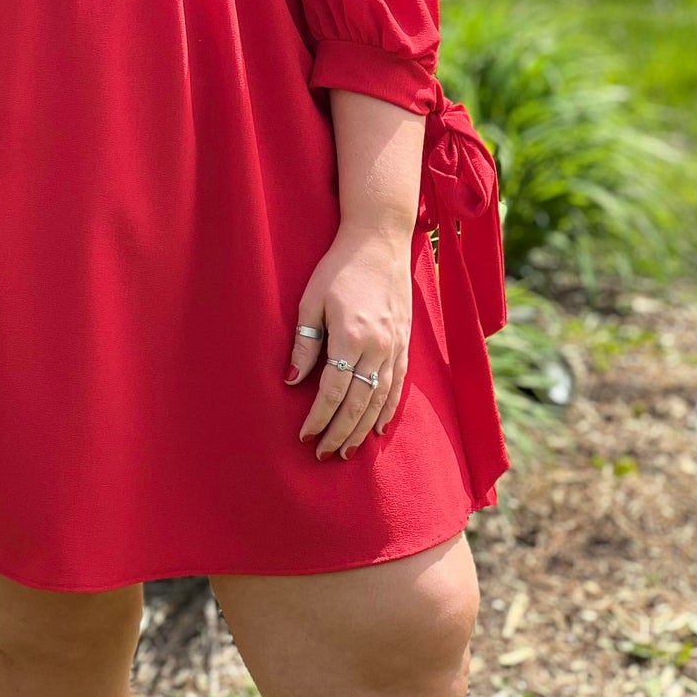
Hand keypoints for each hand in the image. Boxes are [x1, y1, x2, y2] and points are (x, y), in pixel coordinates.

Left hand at [287, 222, 412, 460]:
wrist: (379, 242)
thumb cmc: (338, 268)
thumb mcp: (310, 301)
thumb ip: (304, 344)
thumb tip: (292, 382)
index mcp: (351, 336)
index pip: (334, 391)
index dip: (319, 417)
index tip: (304, 435)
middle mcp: (378, 347)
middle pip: (359, 403)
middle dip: (340, 432)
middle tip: (324, 454)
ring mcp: (395, 346)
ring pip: (380, 399)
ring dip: (363, 429)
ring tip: (348, 451)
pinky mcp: (404, 343)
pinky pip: (398, 385)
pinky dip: (387, 410)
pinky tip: (377, 428)